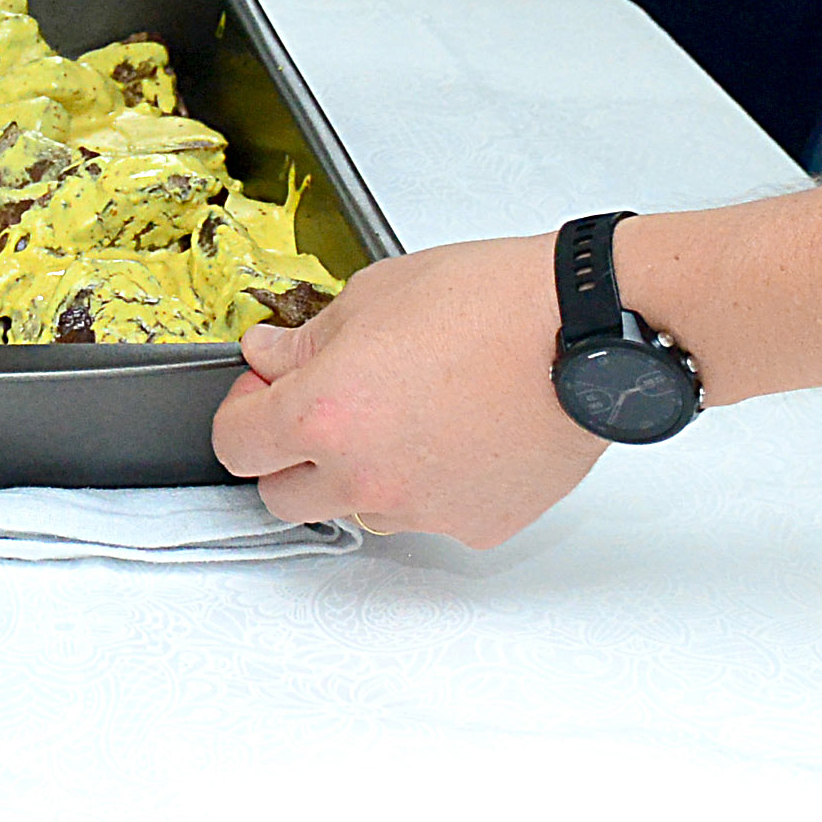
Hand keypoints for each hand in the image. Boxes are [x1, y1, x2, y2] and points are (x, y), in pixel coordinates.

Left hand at [210, 236, 597, 544]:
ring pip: (359, 510)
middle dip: (290, 455)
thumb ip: (308, 340)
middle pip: (283, 497)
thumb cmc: (492, 302)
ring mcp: (422, 511)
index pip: (235, 446)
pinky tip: (460, 434)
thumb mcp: (375, 294)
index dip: (242, 413)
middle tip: (324, 410)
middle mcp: (364, 478)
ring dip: (362, 474)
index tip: (263, 392)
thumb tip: (270, 357)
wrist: (586, 331)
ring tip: (411, 413)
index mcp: (324, 415)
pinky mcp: (475, 527)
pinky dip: (432, 483)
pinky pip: (429, 515)